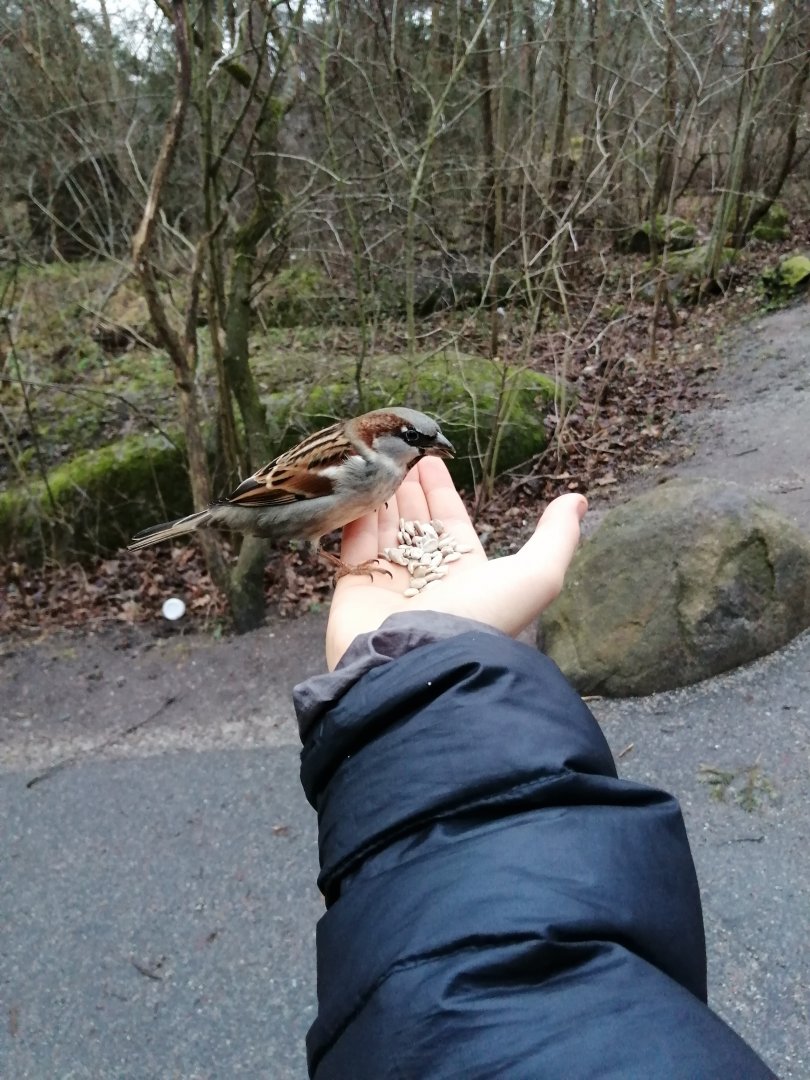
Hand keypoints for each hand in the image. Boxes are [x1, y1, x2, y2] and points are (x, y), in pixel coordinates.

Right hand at [325, 457, 586, 668]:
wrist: (421, 661)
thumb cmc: (479, 618)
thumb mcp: (536, 576)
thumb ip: (556, 537)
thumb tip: (578, 500)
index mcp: (465, 576)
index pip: (449, 525)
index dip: (441, 494)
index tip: (431, 462)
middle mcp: (426, 580)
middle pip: (415, 524)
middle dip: (409, 491)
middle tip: (400, 455)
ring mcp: (388, 585)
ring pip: (383, 531)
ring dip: (382, 498)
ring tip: (377, 463)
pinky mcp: (354, 590)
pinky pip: (354, 545)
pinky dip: (356, 517)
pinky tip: (357, 489)